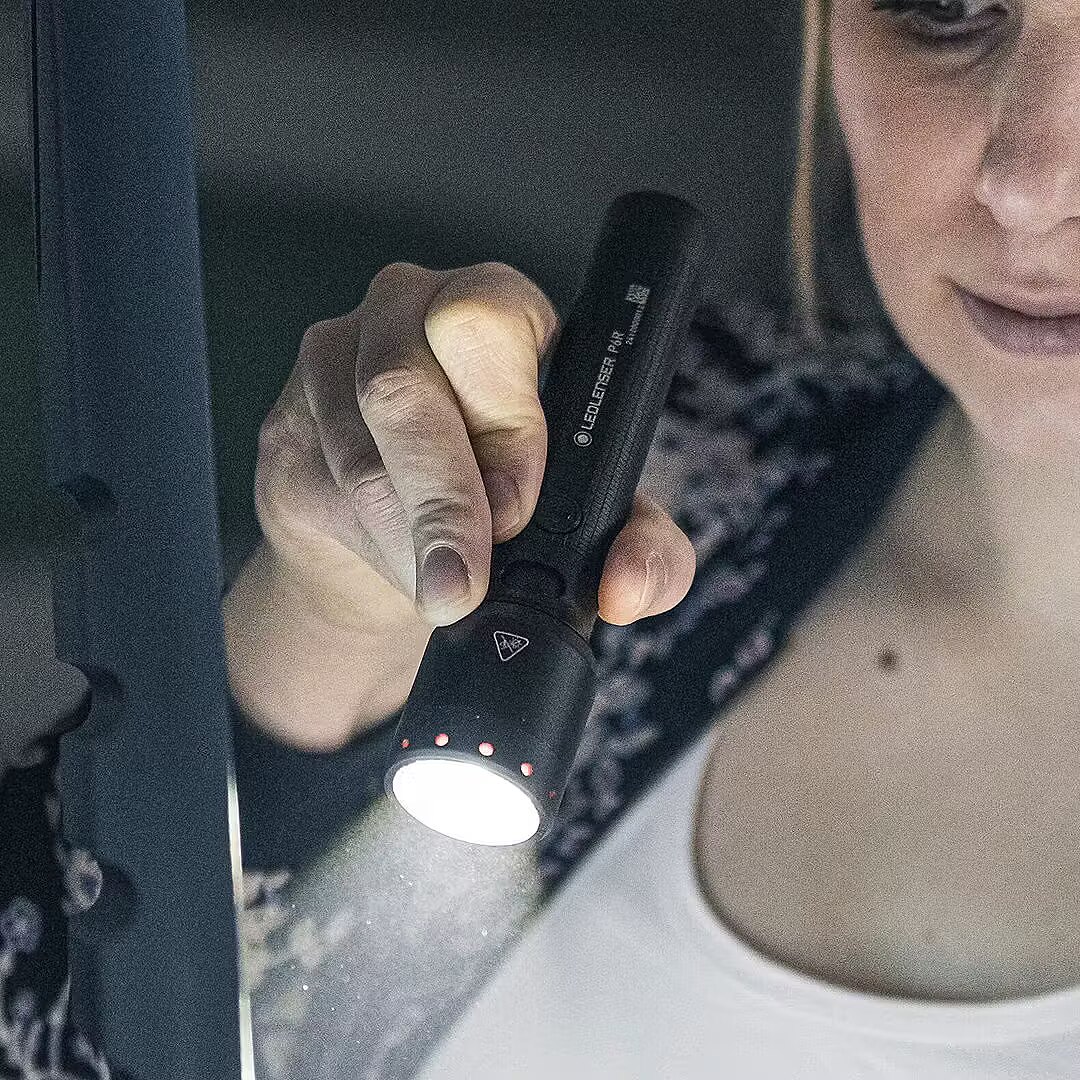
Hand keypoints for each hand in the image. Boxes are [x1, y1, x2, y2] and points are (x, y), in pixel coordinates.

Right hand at [252, 260, 696, 629]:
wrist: (405, 550)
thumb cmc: (508, 515)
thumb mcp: (593, 532)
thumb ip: (645, 555)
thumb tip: (628, 587)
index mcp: (500, 314)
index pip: (487, 318)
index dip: (503, 418)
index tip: (517, 511)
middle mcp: (411, 315)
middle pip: (403, 382)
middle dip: (443, 497)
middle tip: (467, 581)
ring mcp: (336, 361)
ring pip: (358, 450)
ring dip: (407, 539)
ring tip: (445, 590)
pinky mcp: (287, 422)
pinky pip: (319, 484)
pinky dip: (368, 546)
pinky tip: (400, 565)